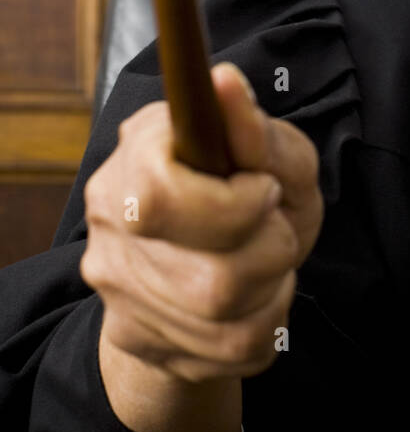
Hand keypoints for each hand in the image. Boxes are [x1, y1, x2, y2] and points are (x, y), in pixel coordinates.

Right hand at [81, 63, 323, 431]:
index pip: (161, 196)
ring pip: (223, 320)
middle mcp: (111, 224)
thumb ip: (259, 132)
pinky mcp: (138, 337)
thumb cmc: (252, 196)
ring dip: (272, 287)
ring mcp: (118, 288)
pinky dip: (267, 322)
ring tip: (271, 260)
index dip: (230, 205)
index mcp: (134, 159)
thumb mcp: (275, 156)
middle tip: (275, 227)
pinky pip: (230, 348)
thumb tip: (227, 83)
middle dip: (270, 252)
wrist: (220, 265)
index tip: (263, 191)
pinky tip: (258, 296)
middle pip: (208, 277)